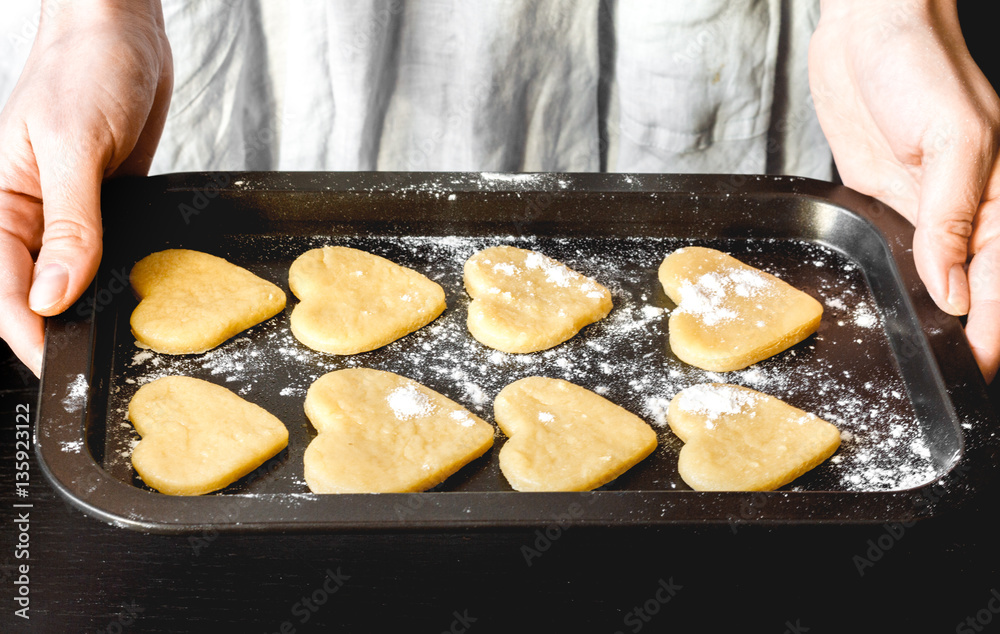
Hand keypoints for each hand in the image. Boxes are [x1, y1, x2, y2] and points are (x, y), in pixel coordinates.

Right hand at [0, 0, 171, 376]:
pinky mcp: (108, 208)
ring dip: (96, 305)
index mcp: (1, 202)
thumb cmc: (84, 68)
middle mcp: (31, 215)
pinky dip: (124, 275)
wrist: (123, 30)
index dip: (28, 333)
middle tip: (101, 360)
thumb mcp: (72, 146)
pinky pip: (112, 254)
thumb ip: (69, 225)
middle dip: (63, 327)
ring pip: (76, 279)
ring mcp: (71, 215)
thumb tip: (55, 295)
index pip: (5, 287)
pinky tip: (143, 292)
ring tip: (125, 335)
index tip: (59, 365)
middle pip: (39, 292)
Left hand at [809, 0, 999, 382]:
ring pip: (938, 281)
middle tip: (952, 379)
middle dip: (969, 336)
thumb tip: (954, 290)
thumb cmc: (918, 66)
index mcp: (998, 199)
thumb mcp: (952, 139)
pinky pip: (899, 257)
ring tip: (924, 360)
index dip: (993, 332)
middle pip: (977, 291)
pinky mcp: (886, 205)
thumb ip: (952, 218)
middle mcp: (965, 213)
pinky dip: (900, 285)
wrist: (867, 31)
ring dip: (933, 317)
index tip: (978, 372)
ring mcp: (925, 212)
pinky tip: (892, 309)